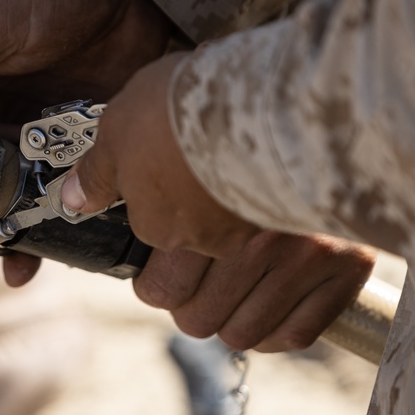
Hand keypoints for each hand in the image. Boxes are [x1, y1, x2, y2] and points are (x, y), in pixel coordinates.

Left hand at [60, 53, 376, 350]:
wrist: (295, 82)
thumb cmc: (201, 96)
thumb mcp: (127, 122)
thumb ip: (100, 171)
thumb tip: (71, 200)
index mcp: (170, 225)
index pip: (154, 285)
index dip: (157, 273)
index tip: (167, 256)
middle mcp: (227, 251)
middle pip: (195, 318)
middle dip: (190, 304)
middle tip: (198, 280)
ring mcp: (288, 259)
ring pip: (240, 332)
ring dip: (232, 318)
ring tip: (237, 290)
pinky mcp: (343, 263)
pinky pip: (297, 331)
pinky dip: (280, 328)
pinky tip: (275, 303)